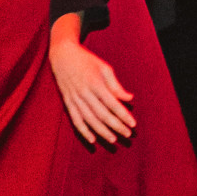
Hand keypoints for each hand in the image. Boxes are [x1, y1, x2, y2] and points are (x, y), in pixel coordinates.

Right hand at [49, 22, 135, 143]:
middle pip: (102, 114)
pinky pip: (75, 119)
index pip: (113, 104)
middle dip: (116, 126)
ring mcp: (74, 99)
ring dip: (101, 131)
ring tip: (113, 140)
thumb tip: (129, 98)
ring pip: (89, 119)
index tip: (133, 124)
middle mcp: (84, 93)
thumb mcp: (104, 68)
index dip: (123, 115)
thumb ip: (116, 85)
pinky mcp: (67, 102)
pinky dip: (83, 130)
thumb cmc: (87, 61)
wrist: (62, 55)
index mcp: (95, 83)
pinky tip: (92, 139)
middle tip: (127, 135)